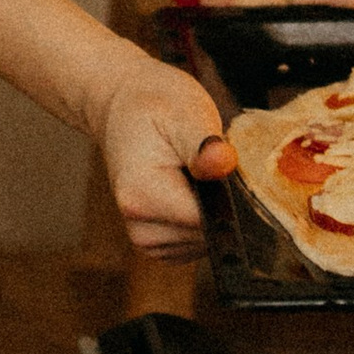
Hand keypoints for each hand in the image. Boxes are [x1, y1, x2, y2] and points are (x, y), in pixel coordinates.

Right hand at [92, 52, 237, 259]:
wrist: (123, 109)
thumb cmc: (155, 107)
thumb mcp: (183, 113)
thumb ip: (203, 143)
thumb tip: (223, 162)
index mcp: (142, 196)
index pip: (208, 221)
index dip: (230, 198)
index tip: (223, 166)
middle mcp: (139, 227)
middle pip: (209, 235)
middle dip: (222, 205)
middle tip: (205, 164)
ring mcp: (146, 241)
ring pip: (207, 243)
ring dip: (213, 213)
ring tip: (194, 175)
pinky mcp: (157, 245)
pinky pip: (197, 244)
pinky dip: (203, 221)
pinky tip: (191, 191)